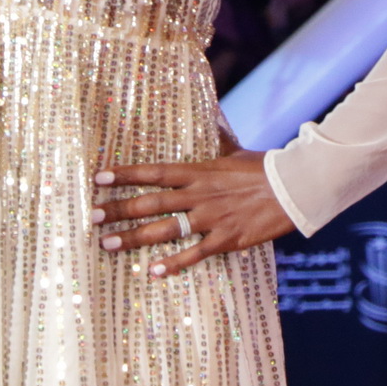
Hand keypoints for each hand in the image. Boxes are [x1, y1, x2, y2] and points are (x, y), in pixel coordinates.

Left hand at [91, 148, 294, 278]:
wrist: (294, 186)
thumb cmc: (263, 167)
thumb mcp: (234, 150)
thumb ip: (216, 138)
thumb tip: (211, 114)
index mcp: (198, 171)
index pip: (153, 171)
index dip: (125, 174)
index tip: (98, 178)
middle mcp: (198, 194)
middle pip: (150, 203)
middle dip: (118, 210)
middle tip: (92, 217)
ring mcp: (211, 218)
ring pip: (164, 230)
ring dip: (134, 238)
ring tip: (108, 245)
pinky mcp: (226, 239)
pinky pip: (194, 254)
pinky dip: (173, 264)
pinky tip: (153, 271)